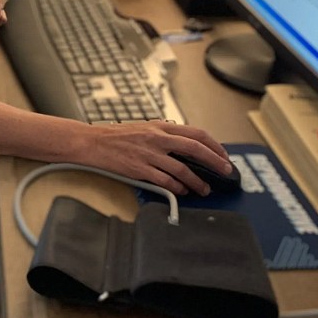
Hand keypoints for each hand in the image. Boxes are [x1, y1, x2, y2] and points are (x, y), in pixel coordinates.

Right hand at [85, 121, 231, 196]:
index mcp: (160, 126)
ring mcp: (149, 154)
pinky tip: (182, 191)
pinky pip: (164, 180)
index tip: (223, 155)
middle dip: (215, 161)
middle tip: (225, 171)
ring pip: (182, 168)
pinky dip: (177, 187)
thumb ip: (164, 136)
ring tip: (204, 189)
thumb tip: (184, 146)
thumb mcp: (143, 128)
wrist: (92, 142)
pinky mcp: (140, 169)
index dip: (214, 145)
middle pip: (195, 149)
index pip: (196, 133)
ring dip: (197, 181)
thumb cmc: (115, 136)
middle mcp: (157, 138)